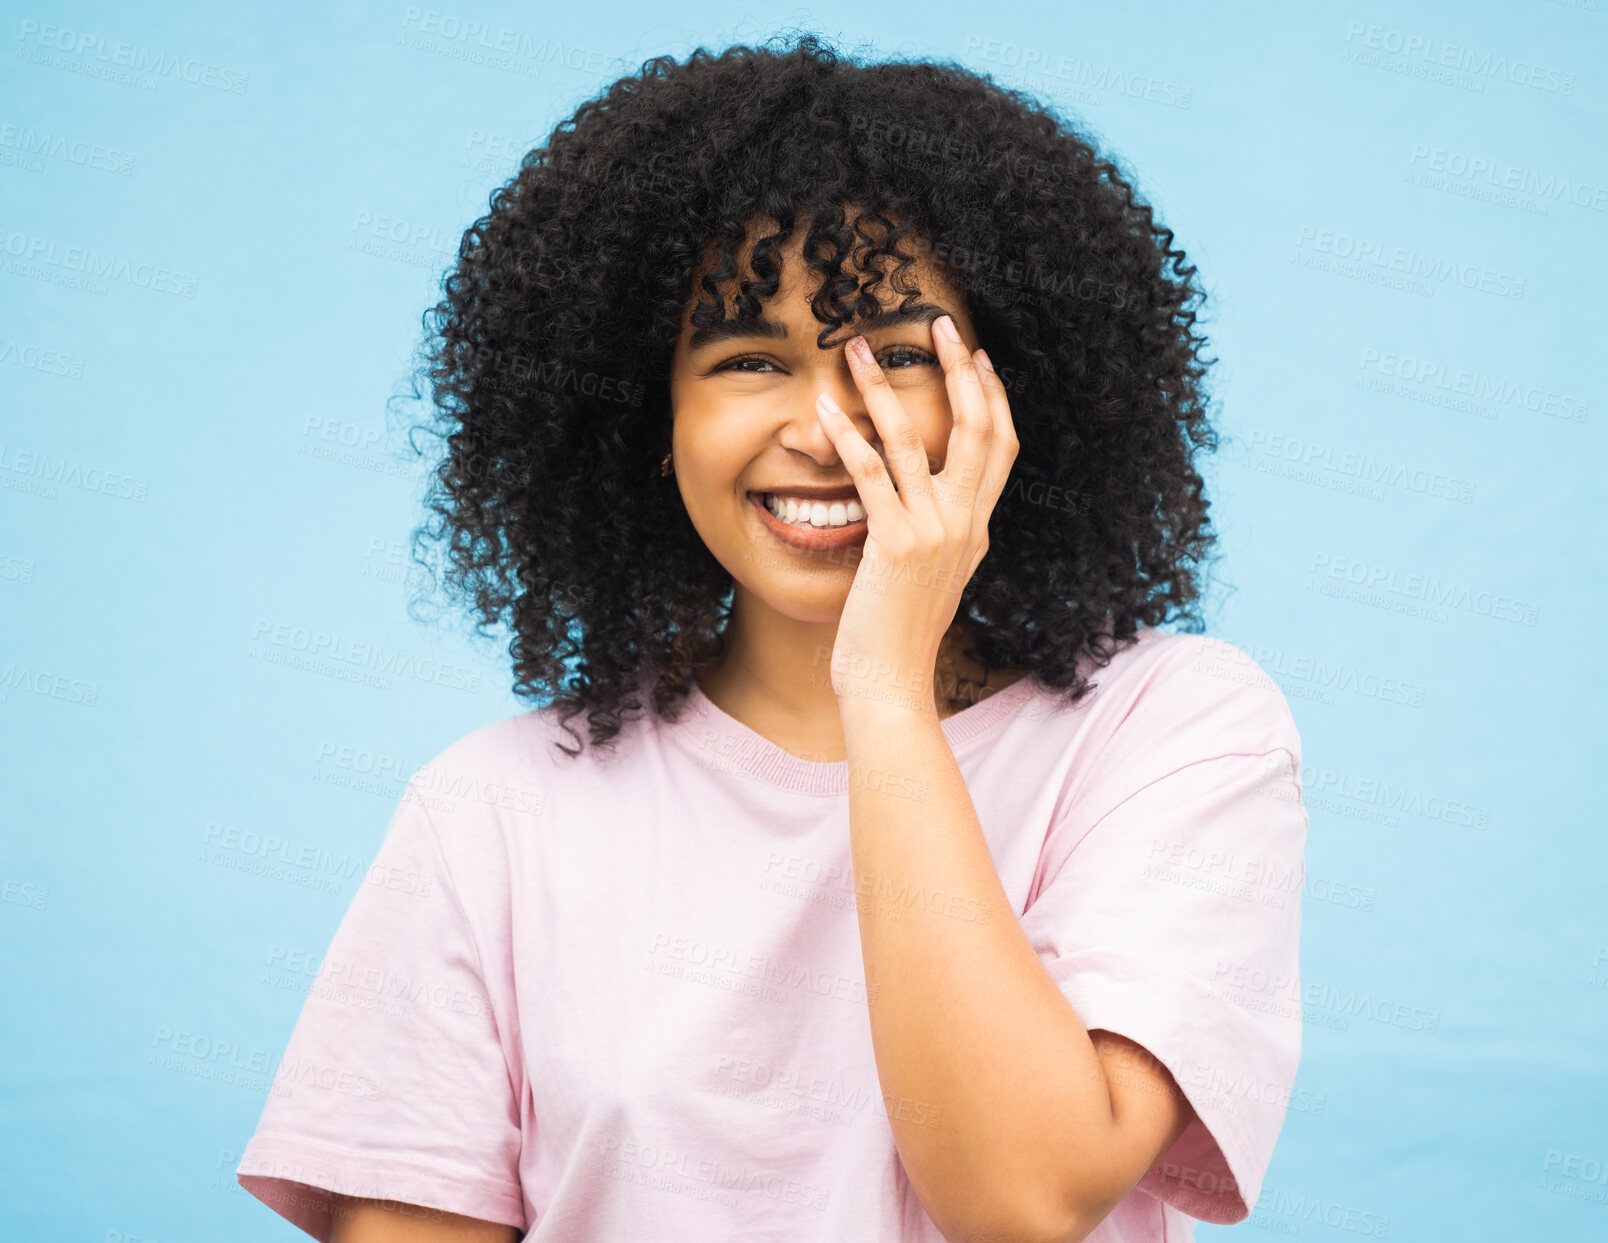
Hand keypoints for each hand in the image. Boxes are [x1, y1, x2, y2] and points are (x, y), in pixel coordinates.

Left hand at [813, 315, 1018, 716]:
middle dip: (959, 369)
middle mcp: (964, 524)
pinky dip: (844, 436)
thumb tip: (948, 517)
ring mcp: (933, 532)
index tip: (977, 356)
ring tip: (856, 348)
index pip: (1001, 446)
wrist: (892, 682)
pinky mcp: (893, 544)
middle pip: (976, 427)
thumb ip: (947, 541)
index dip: (992, 396)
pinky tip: (822, 409)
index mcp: (977, 529)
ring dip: (883, 386)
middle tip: (939, 323)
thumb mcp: (938, 580)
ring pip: (913, 439)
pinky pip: (868, 475)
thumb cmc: (901, 636)